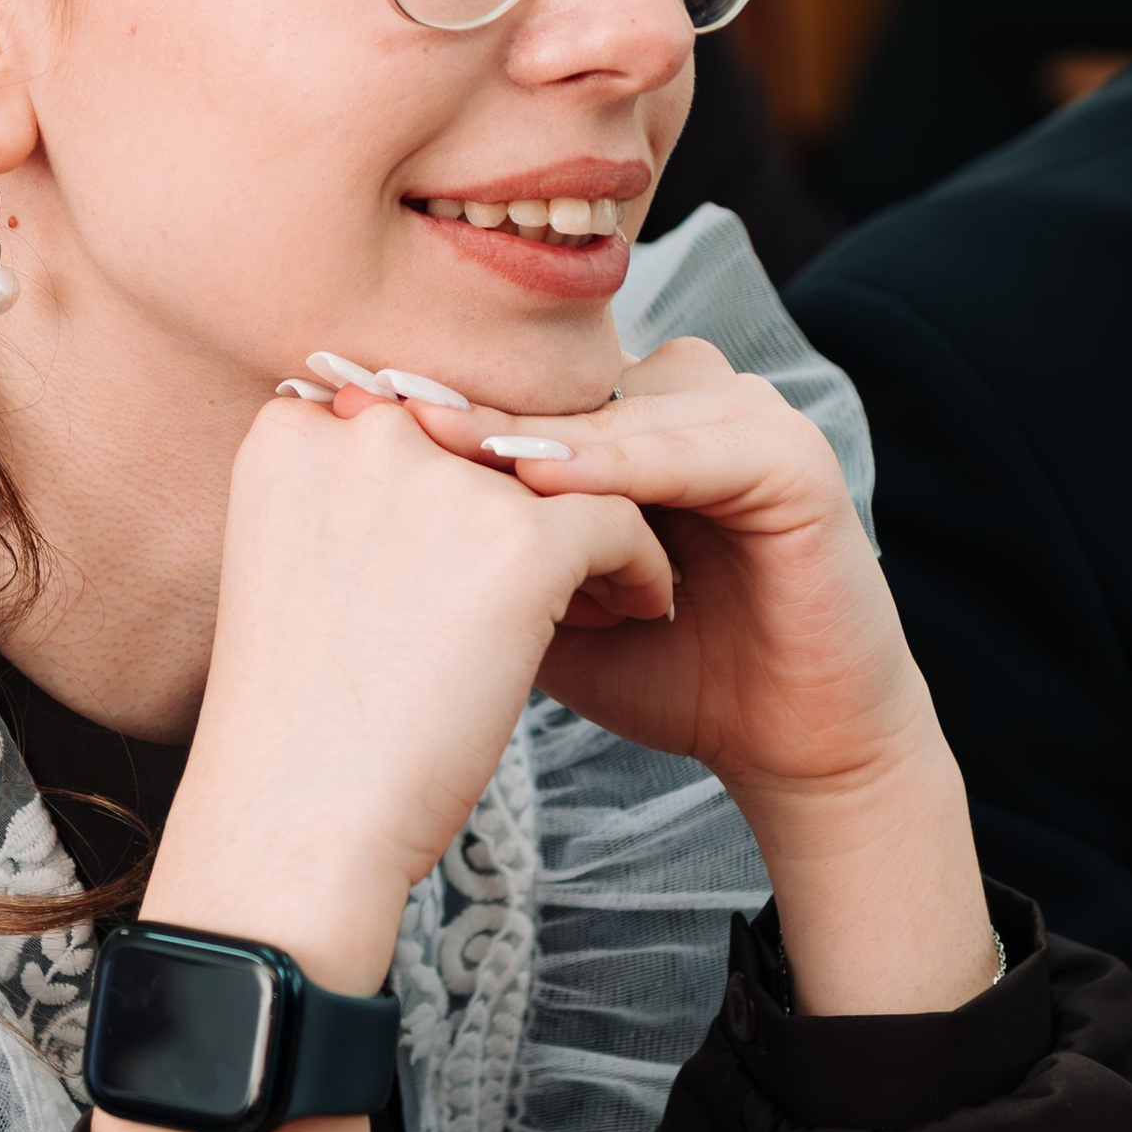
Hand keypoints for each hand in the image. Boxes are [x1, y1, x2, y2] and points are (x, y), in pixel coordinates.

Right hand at [93, 390, 672, 1131]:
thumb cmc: (298, 729)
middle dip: (541, 495)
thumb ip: (363, 502)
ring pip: (569, 470)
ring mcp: (443, 480)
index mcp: (298, 433)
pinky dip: (639, 569)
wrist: (294, 825)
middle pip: (498, 435)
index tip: (490, 547)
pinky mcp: (519, 541)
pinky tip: (635, 616)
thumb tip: (457, 485)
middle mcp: (365, 431)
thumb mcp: (304, 575)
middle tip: (565, 568)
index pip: (426, 416)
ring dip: (597, 527)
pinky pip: (620, 524)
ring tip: (605, 595)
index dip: (475, 478)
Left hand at [400, 340, 998, 1017]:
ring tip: (445, 450)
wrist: (791, 747)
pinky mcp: (796, 460)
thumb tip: (341, 514)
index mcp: (632, 422)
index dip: (439, 406)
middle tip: (371, 407)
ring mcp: (747, 418)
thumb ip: (476, 549)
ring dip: (537, 433)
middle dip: (471, 406)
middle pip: (566, 385)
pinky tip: (545, 483)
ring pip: (622, 406)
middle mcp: (689, 401)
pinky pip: (693, 447)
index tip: (335, 411)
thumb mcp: (541, 606)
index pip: (526, 391)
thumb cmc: (666, 675)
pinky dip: (619, 465)